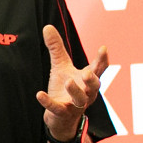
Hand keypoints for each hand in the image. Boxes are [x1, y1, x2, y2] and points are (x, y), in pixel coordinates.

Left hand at [36, 25, 106, 142]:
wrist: (59, 116)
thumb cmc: (65, 88)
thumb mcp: (61, 66)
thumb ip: (56, 48)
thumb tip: (47, 26)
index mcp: (88, 79)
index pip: (99, 69)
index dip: (102, 59)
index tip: (103, 48)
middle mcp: (86, 93)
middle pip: (94, 86)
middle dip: (92, 79)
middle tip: (87, 72)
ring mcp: (75, 105)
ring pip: (80, 99)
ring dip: (75, 91)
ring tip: (68, 82)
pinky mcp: (62, 113)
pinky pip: (57, 108)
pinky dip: (48, 102)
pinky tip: (39, 94)